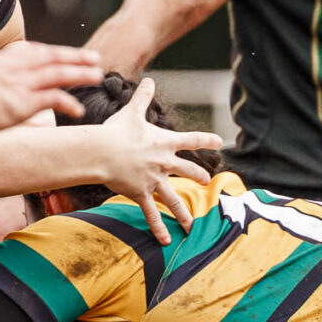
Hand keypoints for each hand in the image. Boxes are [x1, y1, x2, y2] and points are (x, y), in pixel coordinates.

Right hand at [0, 41, 101, 130]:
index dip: (52, 53)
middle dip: (75, 57)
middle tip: (94, 58)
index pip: (34, 51)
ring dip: (80, 74)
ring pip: (59, 73)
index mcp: (4, 58)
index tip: (64, 54)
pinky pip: (53, 98)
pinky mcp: (24, 100)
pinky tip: (78, 111)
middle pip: (52, 57)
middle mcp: (16, 66)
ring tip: (97, 76)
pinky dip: (68, 103)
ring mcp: (22, 82)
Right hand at [99, 77, 222, 241]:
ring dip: (183, 212)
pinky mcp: (141, 193)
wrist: (102, 152)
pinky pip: (152, 214)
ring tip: (192, 225)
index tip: (219, 141)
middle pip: (188, 170)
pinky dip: (159, 228)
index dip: (207, 139)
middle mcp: (164, 162)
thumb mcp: (132, 112)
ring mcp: (154, 180)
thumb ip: (143, 97)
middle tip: (206, 181)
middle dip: (198, 176)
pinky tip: (167, 241)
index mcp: (165, 142)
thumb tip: (149, 80)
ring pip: (173, 198)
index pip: (193, 140)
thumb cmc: (116, 131)